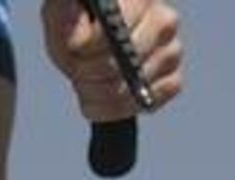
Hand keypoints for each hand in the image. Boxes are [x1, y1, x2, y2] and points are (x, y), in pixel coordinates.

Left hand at [41, 0, 184, 122]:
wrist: (91, 45)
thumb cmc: (76, 26)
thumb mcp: (60, 16)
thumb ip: (64, 18)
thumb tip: (82, 40)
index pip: (113, 34)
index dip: (85, 51)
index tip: (74, 51)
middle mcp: (164, 20)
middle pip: (119, 65)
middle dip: (88, 75)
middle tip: (77, 72)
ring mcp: (172, 50)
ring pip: (130, 88)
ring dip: (99, 95)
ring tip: (89, 82)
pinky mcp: (174, 79)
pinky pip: (146, 103)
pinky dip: (119, 108)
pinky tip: (108, 96)